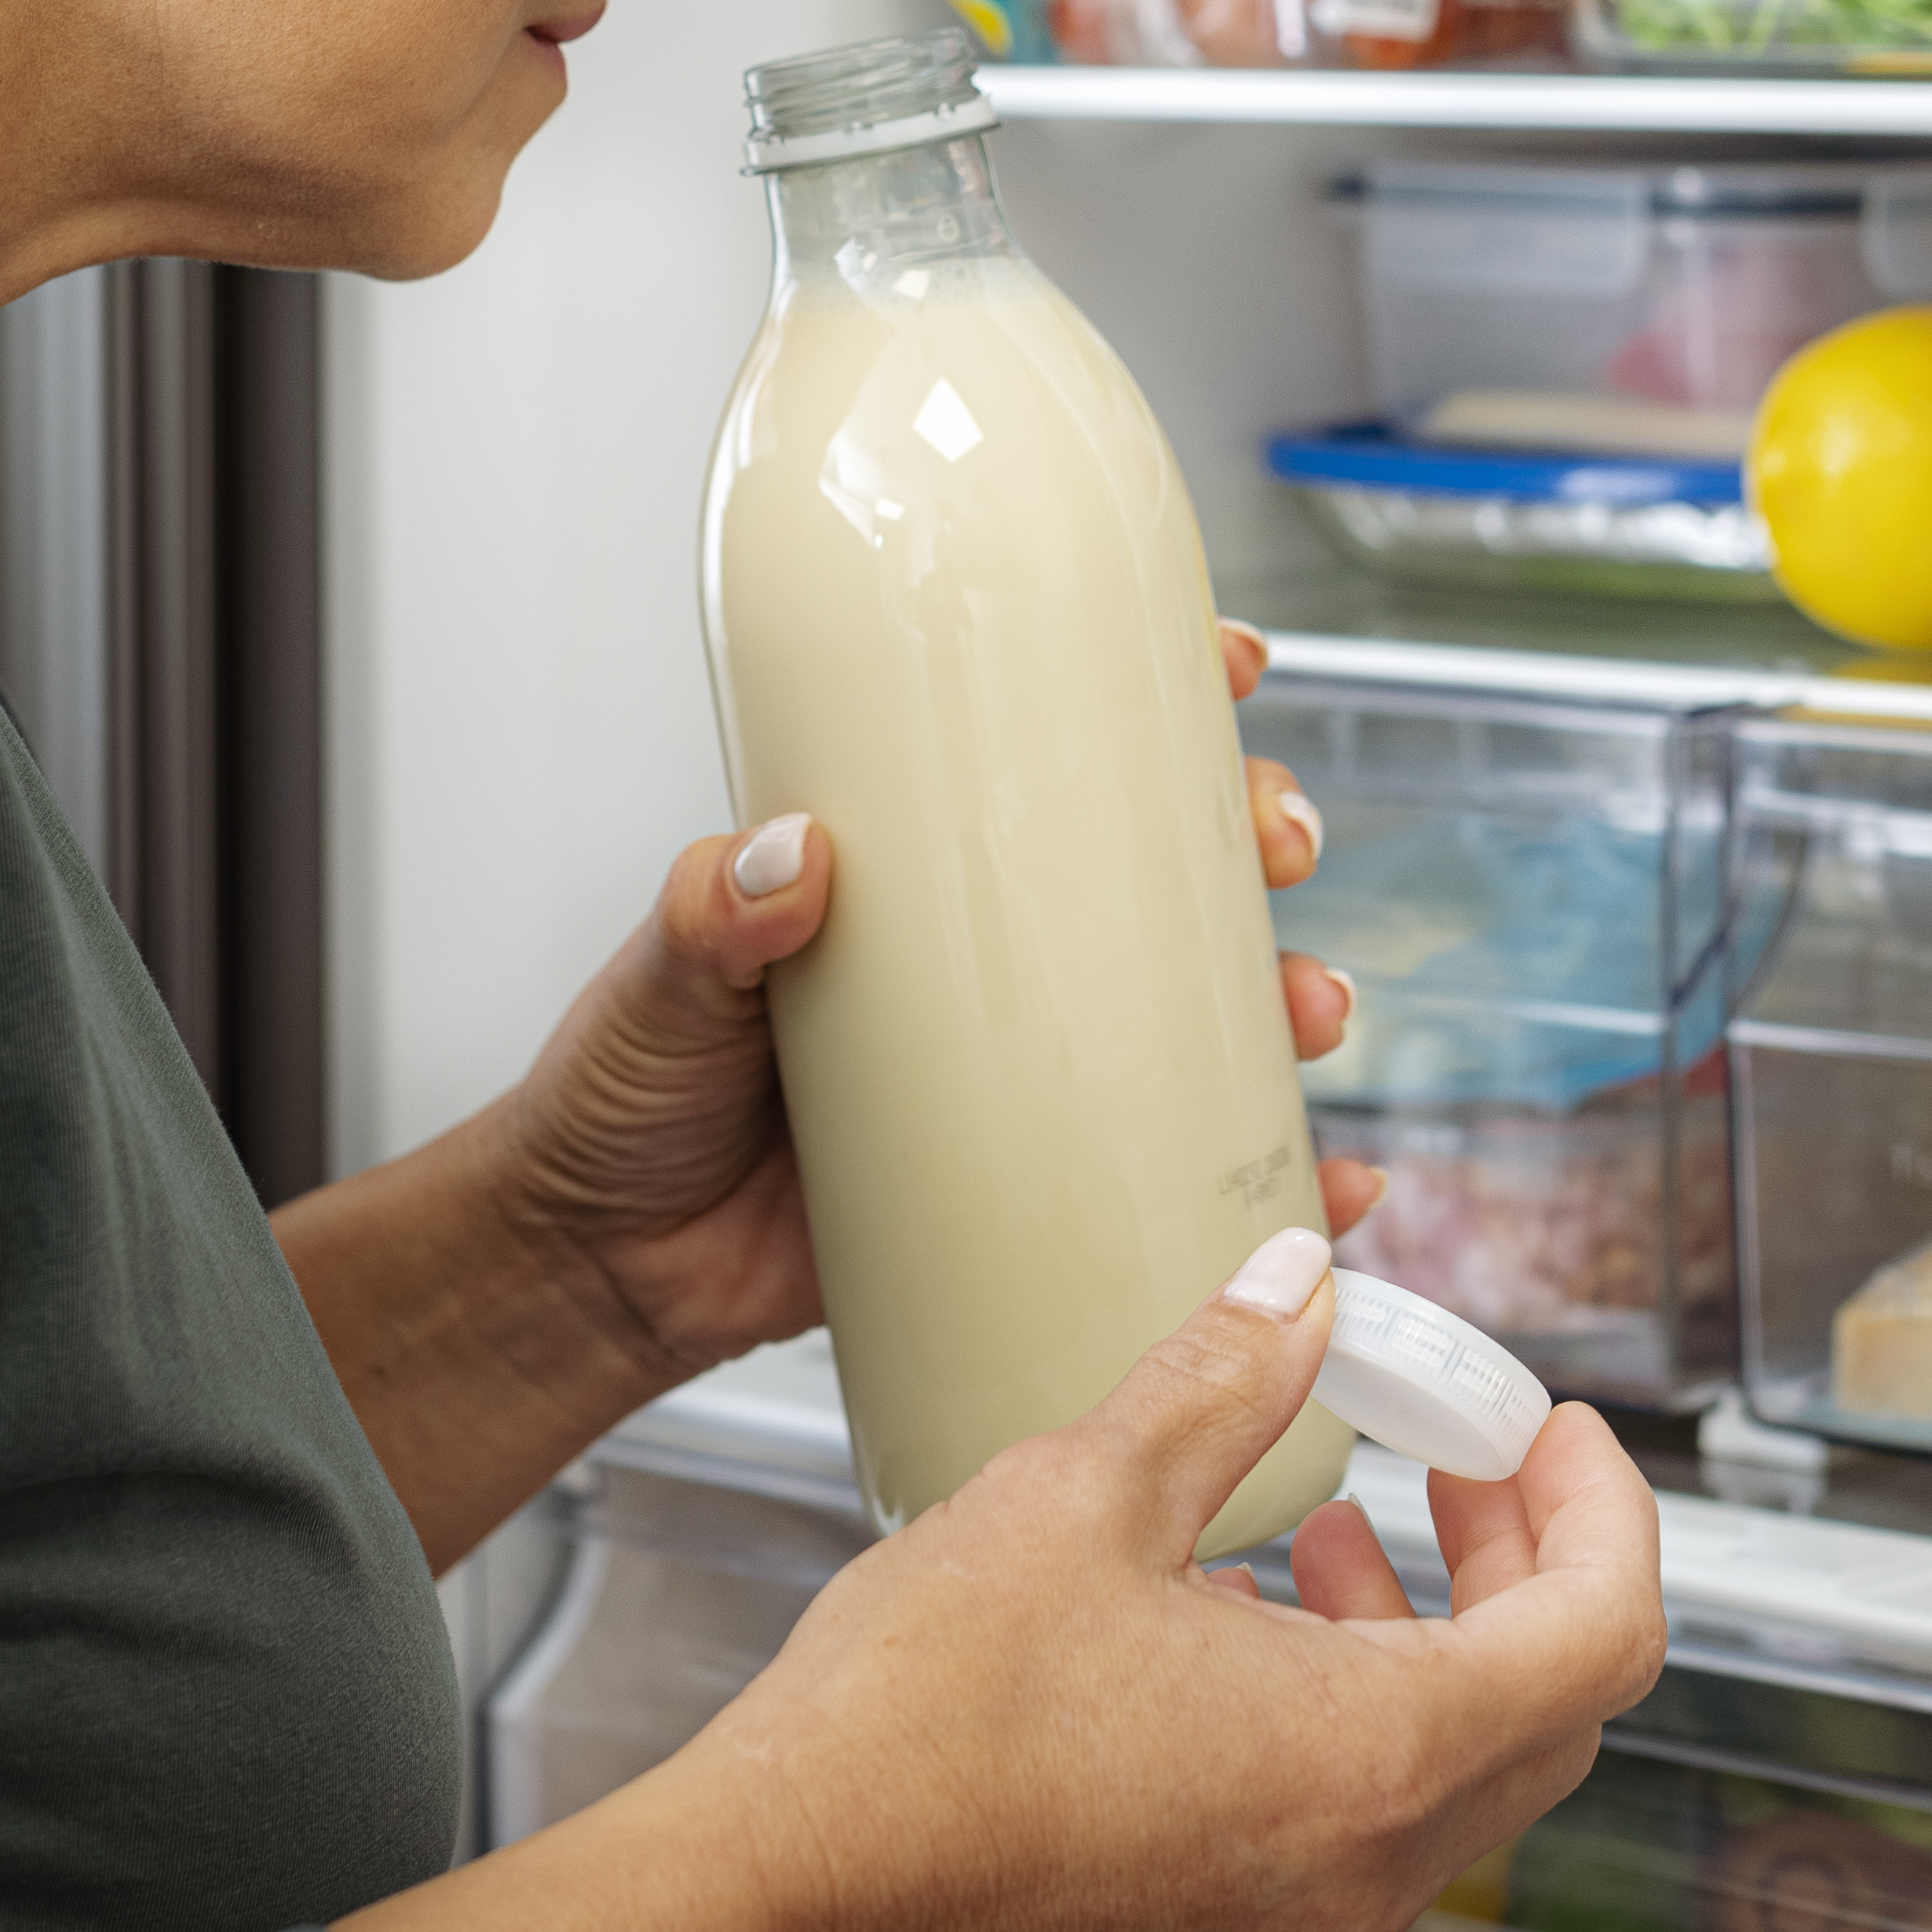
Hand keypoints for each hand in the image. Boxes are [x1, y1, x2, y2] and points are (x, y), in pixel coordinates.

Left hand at [494, 619, 1376, 1380]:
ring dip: (1287, 998)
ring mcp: (1020, 1073)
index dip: (1158, 695)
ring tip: (1307, 1009)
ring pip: (1196, 1015)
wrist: (601, 1273)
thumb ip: (710, 913)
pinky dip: (1272, 1182)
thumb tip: (791, 854)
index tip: (1229, 658)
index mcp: (912, 874)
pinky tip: (1329, 1183)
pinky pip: (1177, 1177)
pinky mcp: (1034, 1195)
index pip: (1049, 747)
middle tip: (1276, 843)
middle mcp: (986, 960)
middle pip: (1165, 871)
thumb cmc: (622, 1100)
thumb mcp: (660, 980)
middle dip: (1252, 839)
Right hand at [598, 1233, 1669, 1931]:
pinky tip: (1231, 1649)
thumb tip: (1301, 1281)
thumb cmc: (914, 1719)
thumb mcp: (1086, 1492)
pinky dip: (1341, 1740)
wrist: (777, 1892)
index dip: (1605, 1510)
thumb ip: (1223, 1377)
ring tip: (1326, 1540)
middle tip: (1456, 1465)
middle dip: (1520, 1571)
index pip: (1603, 1635)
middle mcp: (1358, 1878)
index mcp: (1369, 1758)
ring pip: (1446, 1792)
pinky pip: (1346, 1852)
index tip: (1554, 1432)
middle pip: (1546, 1719)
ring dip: (1425, 1652)